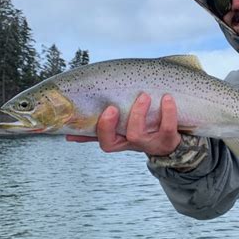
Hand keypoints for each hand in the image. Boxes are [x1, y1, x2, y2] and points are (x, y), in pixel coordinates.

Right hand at [66, 93, 181, 155]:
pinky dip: (168, 112)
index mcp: (120, 140)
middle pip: (114, 141)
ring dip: (139, 114)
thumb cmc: (142, 129)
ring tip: (145, 95)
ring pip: (139, 134)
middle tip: (113, 107)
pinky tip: (167, 98)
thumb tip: (68, 133)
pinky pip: (168, 128)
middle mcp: (133, 143)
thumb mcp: (121, 131)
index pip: (105, 141)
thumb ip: (98, 130)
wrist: (171, 144)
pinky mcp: (168, 139)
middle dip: (111, 125)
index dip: (103, 128)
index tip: (106, 110)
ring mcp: (150, 143)